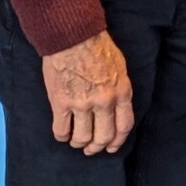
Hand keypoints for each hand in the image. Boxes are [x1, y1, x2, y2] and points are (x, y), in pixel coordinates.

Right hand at [42, 30, 134, 155]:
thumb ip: (119, 89)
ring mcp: (82, 104)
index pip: (124, 126)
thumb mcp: (120, 67)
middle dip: (97, 147)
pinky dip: (62, 136)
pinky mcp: (61, 103)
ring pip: (83, 137)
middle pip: (104, 136)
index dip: (117, 141)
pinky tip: (62, 134)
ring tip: (75, 141)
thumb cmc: (97, 46)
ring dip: (79, 143)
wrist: (73, 36)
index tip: (111, 147)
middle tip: (91, 149)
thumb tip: (117, 106)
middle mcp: (104, 102)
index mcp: (122, 92)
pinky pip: (61, 130)